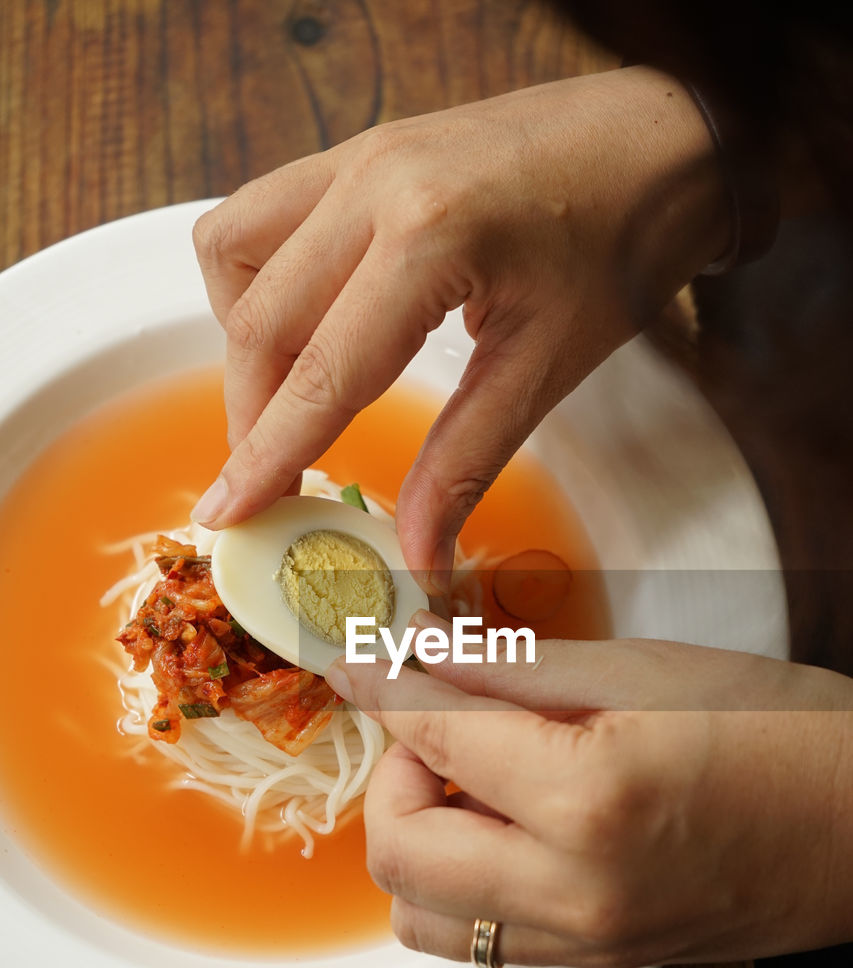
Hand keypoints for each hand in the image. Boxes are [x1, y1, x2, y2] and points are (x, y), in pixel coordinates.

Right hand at [191, 67, 727, 589]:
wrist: (664, 142)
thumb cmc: (624, 245)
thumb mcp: (546, 368)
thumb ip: (464, 464)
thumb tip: (417, 552)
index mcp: (428, 238)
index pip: (321, 373)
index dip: (267, 455)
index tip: (227, 512)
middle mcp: (373, 185)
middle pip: (259, 321)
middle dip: (252, 415)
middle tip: (272, 477)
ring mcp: (359, 156)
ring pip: (235, 254)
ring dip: (247, 339)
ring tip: (293, 394)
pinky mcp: (361, 150)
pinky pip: (264, 213)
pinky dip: (262, 279)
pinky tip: (311, 321)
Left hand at [325, 623, 852, 967]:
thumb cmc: (786, 733)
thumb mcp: (645, 671)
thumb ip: (514, 664)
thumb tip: (421, 649)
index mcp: (586, 798)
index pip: (432, 736)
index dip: (380, 684)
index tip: (358, 659)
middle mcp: (572, 890)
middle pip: (397, 850)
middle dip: (390, 773)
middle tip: (434, 723)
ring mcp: (582, 941)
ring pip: (421, 914)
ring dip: (416, 839)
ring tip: (469, 783)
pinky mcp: (595, 962)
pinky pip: (480, 938)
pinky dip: (458, 882)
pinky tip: (504, 828)